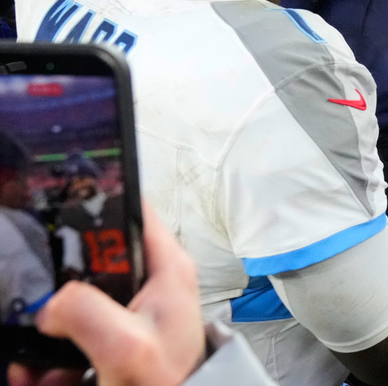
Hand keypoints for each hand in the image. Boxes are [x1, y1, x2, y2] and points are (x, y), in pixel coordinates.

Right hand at [8, 202, 205, 385]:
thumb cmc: (174, 383)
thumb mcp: (127, 346)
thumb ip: (87, 312)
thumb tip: (52, 303)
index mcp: (167, 268)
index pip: (132, 210)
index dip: (96, 203)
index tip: (57, 213)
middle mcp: (150, 284)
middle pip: (88, 259)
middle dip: (54, 287)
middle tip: (35, 308)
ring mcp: (130, 314)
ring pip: (72, 304)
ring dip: (44, 334)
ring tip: (31, 362)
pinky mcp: (114, 342)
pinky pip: (69, 339)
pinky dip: (48, 360)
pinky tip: (38, 378)